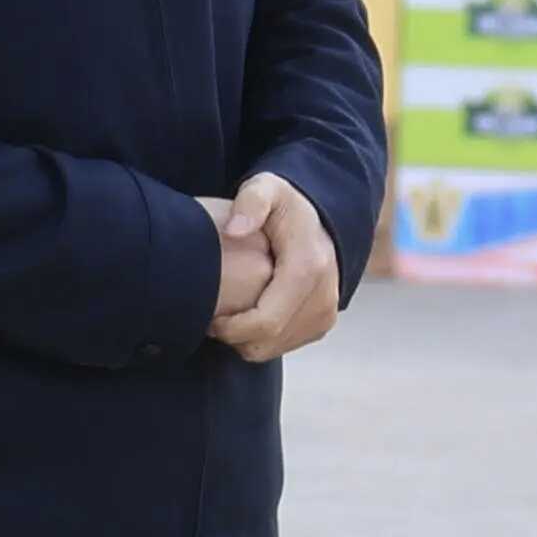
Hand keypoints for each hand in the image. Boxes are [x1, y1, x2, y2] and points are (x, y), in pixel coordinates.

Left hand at [214, 171, 341, 363]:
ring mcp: (327, 311)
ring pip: (276, 348)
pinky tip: (247, 317)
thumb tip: (235, 230)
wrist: (320, 219)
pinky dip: (262, 340)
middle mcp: (324, 295)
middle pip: (270, 340)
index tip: (209, 318)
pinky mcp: (324, 322)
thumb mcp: (266, 189)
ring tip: (228, 317)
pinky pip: (286, 345)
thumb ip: (250, 203)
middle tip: (212, 320)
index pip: (266, 321)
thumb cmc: (284, 205)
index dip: (231, 328)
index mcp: (308, 268)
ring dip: (246, 341)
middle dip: (234, 338)